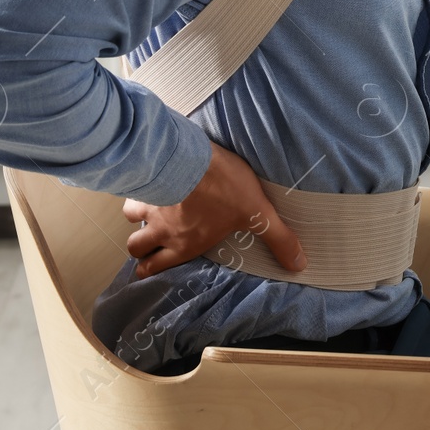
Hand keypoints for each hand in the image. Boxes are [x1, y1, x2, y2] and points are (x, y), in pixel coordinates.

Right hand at [122, 140, 306, 278]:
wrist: (191, 159)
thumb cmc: (223, 189)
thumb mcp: (258, 214)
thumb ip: (278, 239)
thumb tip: (299, 265)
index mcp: (185, 244)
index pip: (155, 268)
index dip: (150, 270)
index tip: (151, 268)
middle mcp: (162, 230)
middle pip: (136, 249)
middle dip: (140, 249)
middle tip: (151, 242)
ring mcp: (149, 205)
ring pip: (130, 219)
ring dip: (137, 216)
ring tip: (151, 209)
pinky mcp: (145, 181)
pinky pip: (132, 190)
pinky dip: (138, 189)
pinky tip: (149, 181)